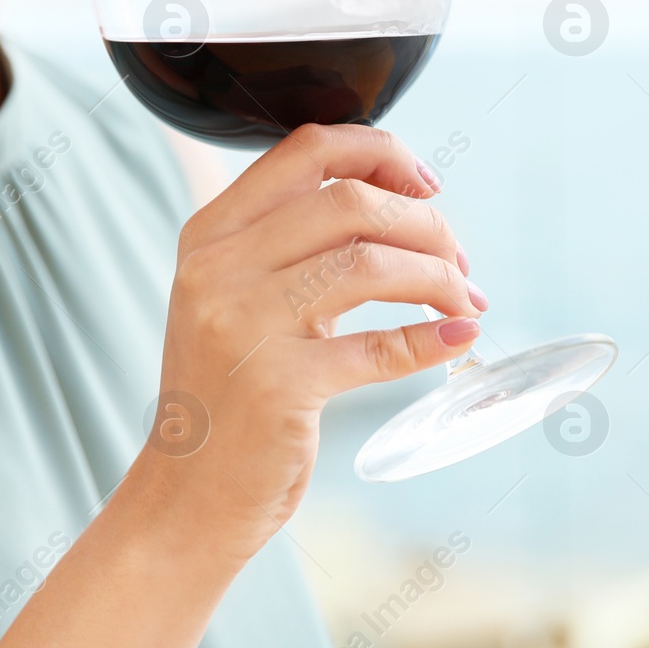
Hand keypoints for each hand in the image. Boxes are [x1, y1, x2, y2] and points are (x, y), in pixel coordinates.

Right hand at [142, 124, 484, 564]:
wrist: (185, 498)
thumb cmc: (228, 396)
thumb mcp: (236, 300)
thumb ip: (293, 246)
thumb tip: (405, 204)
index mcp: (211, 234)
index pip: (308, 149)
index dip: (383, 154)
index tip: (426, 186)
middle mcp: (219, 269)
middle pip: (352, 202)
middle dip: (426, 224)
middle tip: (457, 261)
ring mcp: (245, 326)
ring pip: (372, 263)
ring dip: (438, 277)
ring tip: (463, 300)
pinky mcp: (279, 386)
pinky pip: (381, 347)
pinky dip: (432, 339)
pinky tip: (457, 339)